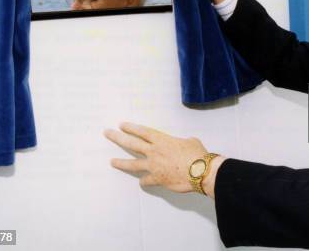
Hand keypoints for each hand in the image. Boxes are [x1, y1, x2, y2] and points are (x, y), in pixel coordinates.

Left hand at [104, 122, 223, 194]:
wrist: (200, 171)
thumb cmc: (197, 154)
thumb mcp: (190, 142)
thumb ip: (181, 143)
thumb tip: (183, 145)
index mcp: (162, 140)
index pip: (142, 131)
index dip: (131, 128)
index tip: (121, 125)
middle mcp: (154, 152)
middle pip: (131, 143)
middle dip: (117, 138)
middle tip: (107, 133)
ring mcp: (153, 166)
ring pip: (132, 164)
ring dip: (121, 162)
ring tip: (112, 161)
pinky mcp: (157, 179)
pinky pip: (146, 181)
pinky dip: (144, 182)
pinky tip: (142, 182)